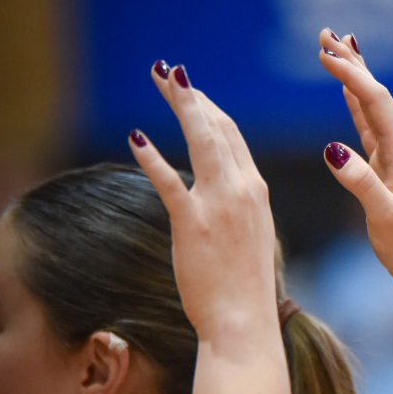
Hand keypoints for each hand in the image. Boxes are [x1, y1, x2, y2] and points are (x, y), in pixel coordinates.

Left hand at [127, 64, 277, 340]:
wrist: (245, 322)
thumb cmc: (245, 291)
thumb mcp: (250, 241)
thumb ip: (236, 214)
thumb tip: (218, 205)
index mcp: (256, 193)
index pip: (233, 138)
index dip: (210, 109)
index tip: (191, 93)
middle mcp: (242, 190)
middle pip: (218, 127)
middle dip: (193, 95)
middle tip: (170, 71)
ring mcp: (219, 204)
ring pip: (200, 138)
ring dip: (180, 103)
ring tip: (160, 79)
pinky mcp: (193, 223)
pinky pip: (169, 180)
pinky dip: (152, 156)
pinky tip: (136, 137)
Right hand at [317, 30, 392, 288]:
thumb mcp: (383, 215)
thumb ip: (360, 182)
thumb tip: (332, 148)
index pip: (375, 101)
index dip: (350, 75)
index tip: (323, 54)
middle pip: (375, 94)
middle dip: (351, 63)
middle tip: (324, 33)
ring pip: (372, 107)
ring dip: (353, 77)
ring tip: (334, 48)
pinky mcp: (390, 167)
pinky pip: (370, 126)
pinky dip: (357, 104)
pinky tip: (348, 90)